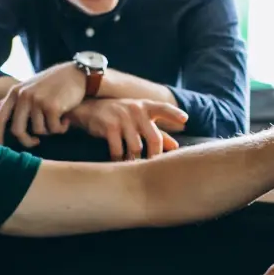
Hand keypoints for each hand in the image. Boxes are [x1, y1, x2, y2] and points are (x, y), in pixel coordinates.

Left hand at [0, 63, 86, 146]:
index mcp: (15, 92)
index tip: (0, 147)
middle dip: (27, 141)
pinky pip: (53, 129)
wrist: (77, 72)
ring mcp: (37, 101)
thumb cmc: (52, 82)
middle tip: (36, 142)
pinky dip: (61, 128)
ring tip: (57, 119)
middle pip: (17, 131)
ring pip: (39, 131)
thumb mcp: (28, 87)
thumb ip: (10, 100)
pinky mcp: (52, 107)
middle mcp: (23, 96)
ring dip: (50, 130)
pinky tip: (66, 119)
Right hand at [67, 98, 189, 160]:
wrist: (88, 109)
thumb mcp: (138, 119)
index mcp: (145, 107)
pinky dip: (119, 159)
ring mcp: (123, 118)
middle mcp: (136, 110)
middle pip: (154, 138)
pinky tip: (119, 163)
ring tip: (134, 166)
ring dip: (135, 160)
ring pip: (136, 147)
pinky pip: (118, 150)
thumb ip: (157, 131)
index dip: (174, 114)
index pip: (163, 108)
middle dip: (155, 156)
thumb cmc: (119, 115)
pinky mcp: (109, 127)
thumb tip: (175, 146)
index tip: (185, 120)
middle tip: (154, 167)